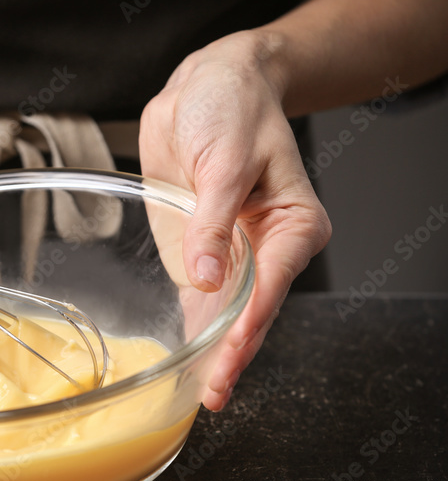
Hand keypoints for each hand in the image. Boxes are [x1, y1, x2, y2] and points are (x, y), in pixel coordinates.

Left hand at [139, 30, 331, 410]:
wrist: (207, 87)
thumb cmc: (231, 109)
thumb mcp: (223, 160)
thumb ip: (213, 221)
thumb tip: (206, 277)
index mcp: (293, 225)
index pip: (271, 284)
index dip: (249, 322)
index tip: (231, 353)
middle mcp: (268, 248)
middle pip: (252, 311)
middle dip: (233, 352)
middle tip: (213, 392)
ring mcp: (233, 256)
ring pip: (227, 314)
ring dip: (213, 351)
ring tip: (201, 394)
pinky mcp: (201, 255)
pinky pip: (198, 299)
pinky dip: (193, 329)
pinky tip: (186, 362)